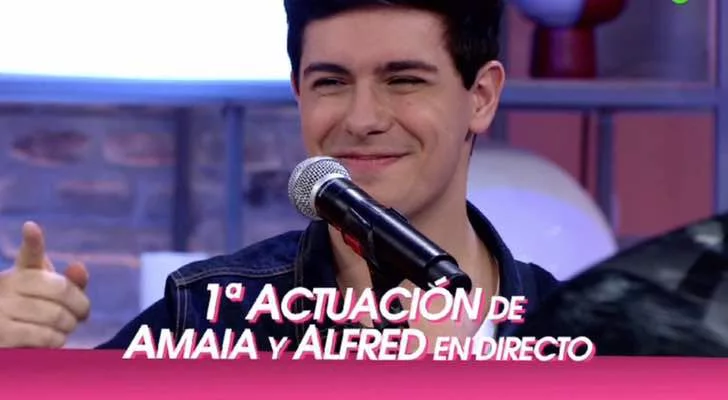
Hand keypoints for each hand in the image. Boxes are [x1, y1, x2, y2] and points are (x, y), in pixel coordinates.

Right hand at [0, 222, 89, 347]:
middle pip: (61, 290)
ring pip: (56, 316)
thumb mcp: (55, 298)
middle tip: (78, 316)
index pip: (30, 252)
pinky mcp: (1, 335)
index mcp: (22, 271)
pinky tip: (51, 341)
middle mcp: (7, 284)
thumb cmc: (37, 317)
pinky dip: (56, 341)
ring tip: (62, 329)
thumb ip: (72, 283)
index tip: (31, 227)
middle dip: (79, 307)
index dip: (33, 240)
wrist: (11, 344)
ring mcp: (0, 309)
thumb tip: (78, 266)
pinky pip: (45, 336)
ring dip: (68, 327)